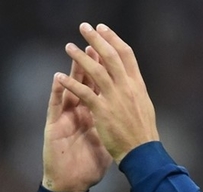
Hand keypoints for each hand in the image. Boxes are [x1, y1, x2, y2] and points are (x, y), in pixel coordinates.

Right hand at [42, 47, 112, 191]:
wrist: (71, 185)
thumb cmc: (88, 167)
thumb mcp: (105, 144)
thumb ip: (113, 129)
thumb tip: (130, 122)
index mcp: (93, 116)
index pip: (101, 90)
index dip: (107, 74)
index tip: (116, 58)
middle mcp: (79, 113)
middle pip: (86, 84)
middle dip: (91, 64)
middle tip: (95, 44)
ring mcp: (66, 118)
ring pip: (69, 89)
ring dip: (73, 71)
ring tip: (75, 52)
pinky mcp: (54, 127)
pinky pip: (55, 106)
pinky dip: (57, 92)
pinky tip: (58, 78)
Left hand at [58, 23, 158, 162]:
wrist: (142, 152)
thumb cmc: (143, 133)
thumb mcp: (144, 106)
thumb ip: (135, 91)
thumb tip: (131, 80)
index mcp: (138, 85)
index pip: (126, 54)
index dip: (113, 39)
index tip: (103, 29)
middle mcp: (127, 87)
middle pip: (110, 56)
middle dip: (96, 39)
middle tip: (84, 27)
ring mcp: (115, 98)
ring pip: (95, 71)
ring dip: (79, 58)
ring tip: (68, 47)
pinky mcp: (103, 111)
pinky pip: (83, 93)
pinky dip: (70, 84)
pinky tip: (59, 77)